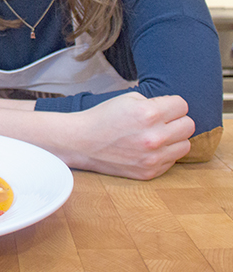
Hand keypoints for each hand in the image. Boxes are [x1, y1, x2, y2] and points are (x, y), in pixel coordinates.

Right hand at [74, 92, 194, 179]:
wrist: (82, 142)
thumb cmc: (103, 118)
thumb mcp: (127, 99)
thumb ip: (154, 103)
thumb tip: (173, 110)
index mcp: (148, 113)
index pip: (182, 105)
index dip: (172, 104)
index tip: (163, 107)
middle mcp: (154, 137)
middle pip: (189, 125)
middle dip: (176, 120)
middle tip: (161, 120)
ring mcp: (153, 158)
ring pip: (185, 145)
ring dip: (173, 139)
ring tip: (156, 135)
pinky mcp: (149, 172)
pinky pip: (172, 161)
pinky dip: (164, 154)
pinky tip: (147, 148)